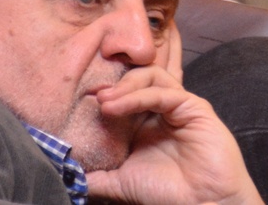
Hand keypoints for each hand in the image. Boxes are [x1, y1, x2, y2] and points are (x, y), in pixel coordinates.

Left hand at [85, 25, 260, 204]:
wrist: (200, 204)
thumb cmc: (168, 194)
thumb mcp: (121, 184)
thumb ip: (96, 177)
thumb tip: (67, 174)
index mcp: (144, 123)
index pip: (123, 94)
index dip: (103, 94)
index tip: (79, 104)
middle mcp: (160, 110)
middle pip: (136, 79)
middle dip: (113, 85)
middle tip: (93, 98)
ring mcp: (178, 106)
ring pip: (151, 76)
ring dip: (125, 85)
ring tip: (106, 100)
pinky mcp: (193, 106)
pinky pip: (164, 91)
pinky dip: (139, 94)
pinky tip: (118, 105)